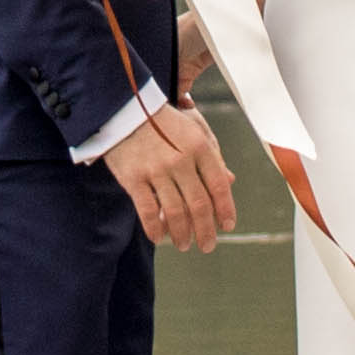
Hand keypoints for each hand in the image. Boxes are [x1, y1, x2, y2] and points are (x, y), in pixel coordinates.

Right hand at [103, 105, 232, 250]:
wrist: (124, 109)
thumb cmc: (164, 123)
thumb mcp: (194, 131)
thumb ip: (212, 156)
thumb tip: (230, 182)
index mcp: (199, 147)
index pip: (218, 185)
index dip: (225, 209)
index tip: (227, 226)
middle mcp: (180, 159)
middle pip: (199, 204)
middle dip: (206, 230)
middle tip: (208, 245)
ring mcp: (155, 170)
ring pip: (174, 212)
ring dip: (182, 234)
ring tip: (185, 245)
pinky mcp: (133, 177)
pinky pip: (147, 210)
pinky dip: (155, 228)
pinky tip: (159, 238)